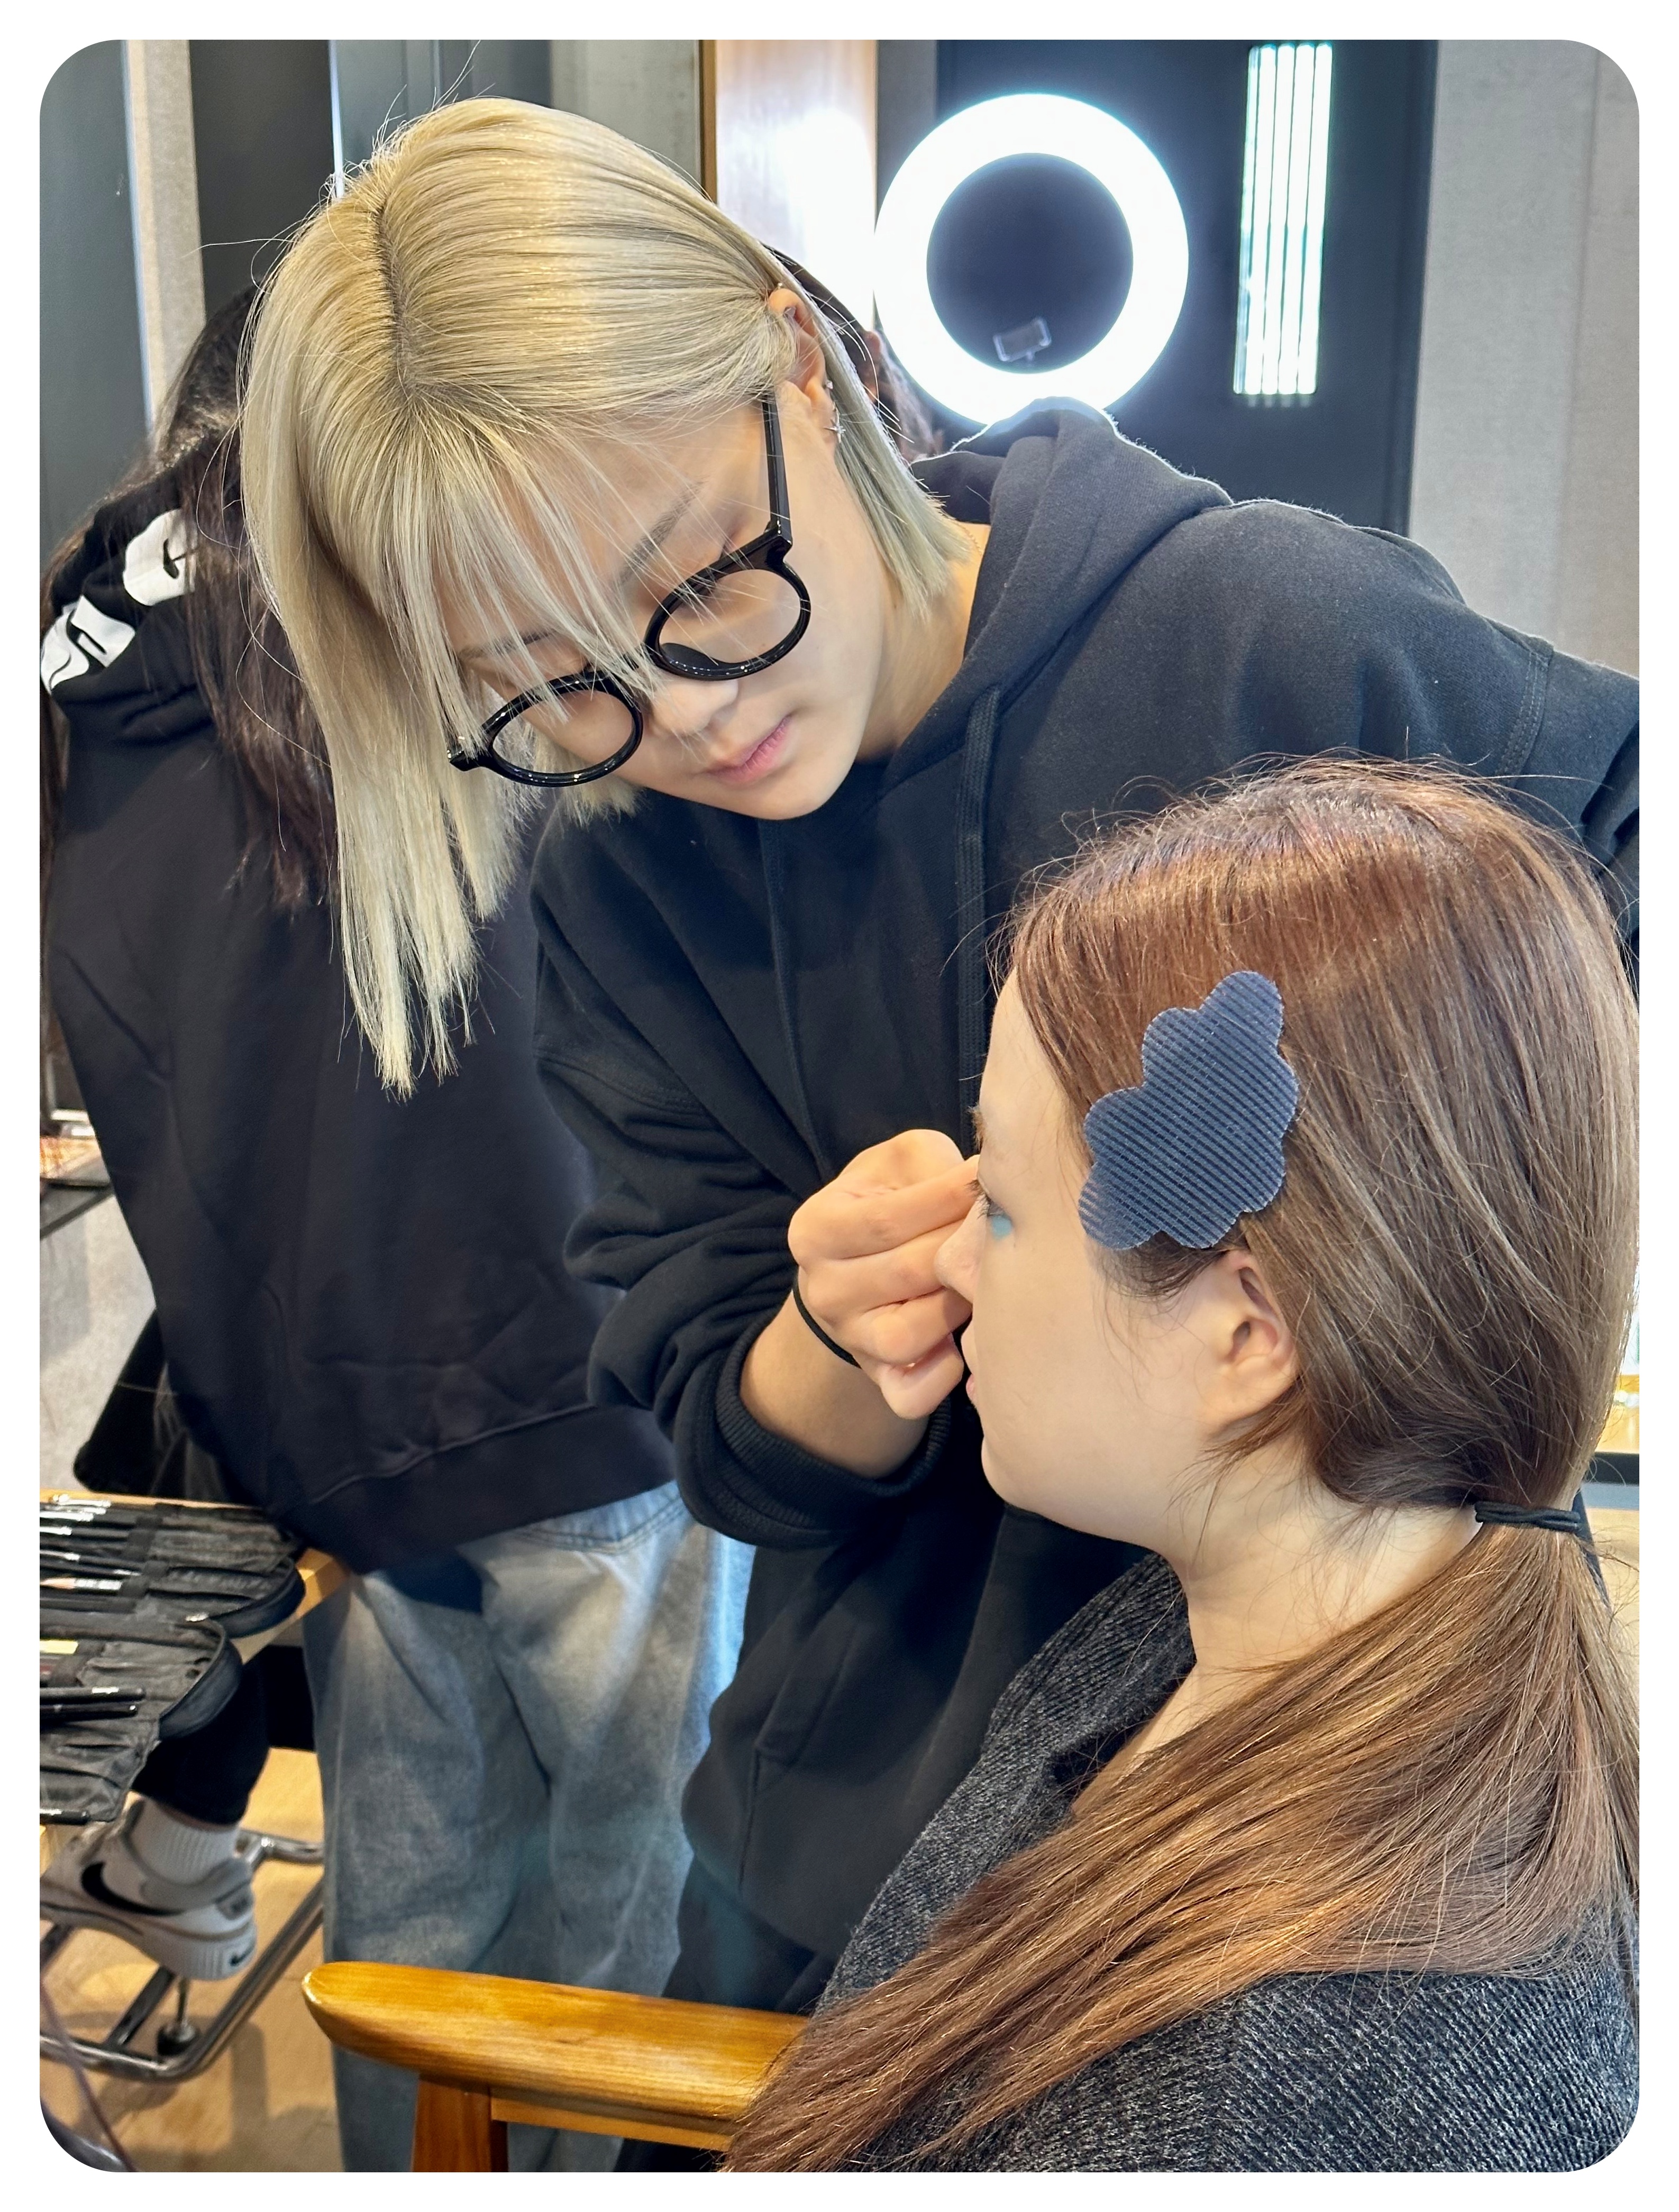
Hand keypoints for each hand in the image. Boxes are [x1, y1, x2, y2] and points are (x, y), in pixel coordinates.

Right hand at [788, 1130, 976, 1420]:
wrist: (861, 1264)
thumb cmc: (892, 1201)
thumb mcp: (898, 1165)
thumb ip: (932, 1165)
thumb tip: (985, 1181)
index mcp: (816, 1229)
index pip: (888, 1219)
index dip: (949, 1202)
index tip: (992, 1185)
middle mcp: (822, 1290)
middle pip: (908, 1274)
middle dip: (964, 1252)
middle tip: (1006, 1233)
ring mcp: (848, 1339)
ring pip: (909, 1335)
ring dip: (959, 1306)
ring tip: (985, 1279)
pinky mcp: (877, 1378)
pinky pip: (908, 1395)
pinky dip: (941, 1377)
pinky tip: (964, 1346)